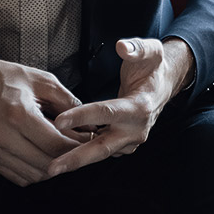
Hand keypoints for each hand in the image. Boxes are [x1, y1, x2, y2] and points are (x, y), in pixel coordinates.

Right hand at [0, 52, 83, 186]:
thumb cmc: (6, 79)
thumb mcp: (42, 81)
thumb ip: (68, 103)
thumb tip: (88, 124)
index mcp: (19, 115)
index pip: (56, 145)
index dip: (77, 145)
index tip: (87, 138)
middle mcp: (5, 138)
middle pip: (47, 163)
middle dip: (69, 157)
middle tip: (79, 146)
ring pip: (35, 175)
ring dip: (53, 167)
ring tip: (61, 150)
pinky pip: (21, 178)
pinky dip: (36, 171)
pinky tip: (43, 156)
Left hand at [47, 38, 193, 176]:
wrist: (163, 85)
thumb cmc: (153, 68)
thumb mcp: (150, 51)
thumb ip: (136, 48)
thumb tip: (122, 46)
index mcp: (140, 107)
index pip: (106, 112)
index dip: (82, 116)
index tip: (59, 122)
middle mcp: (136, 129)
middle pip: (102, 147)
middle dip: (76, 159)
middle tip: (53, 167)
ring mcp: (130, 140)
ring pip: (100, 153)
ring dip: (76, 160)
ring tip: (50, 166)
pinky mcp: (124, 145)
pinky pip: (101, 151)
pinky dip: (83, 154)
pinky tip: (62, 156)